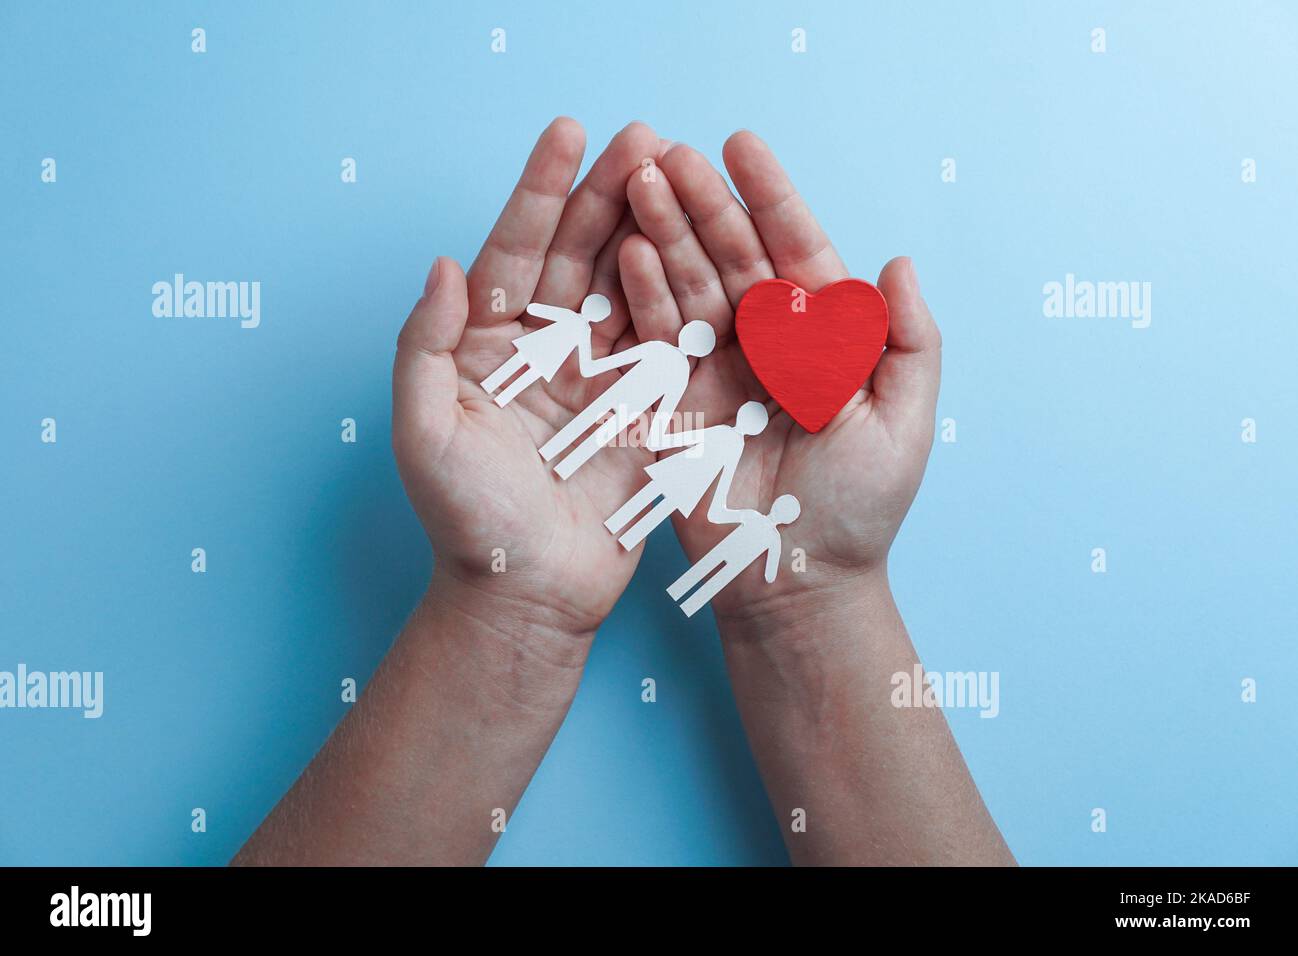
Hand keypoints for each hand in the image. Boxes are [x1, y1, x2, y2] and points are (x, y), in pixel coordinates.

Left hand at [393, 118, 661, 642]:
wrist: (527, 597)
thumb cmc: (464, 521)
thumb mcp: (423, 431)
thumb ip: (424, 345)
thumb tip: (444, 264)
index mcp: (488, 344)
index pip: (515, 252)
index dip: (540, 192)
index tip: (568, 133)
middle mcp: (545, 350)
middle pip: (581, 257)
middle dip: (611, 195)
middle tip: (645, 137)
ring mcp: (601, 378)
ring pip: (631, 289)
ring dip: (655, 232)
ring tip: (682, 174)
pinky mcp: (647, 412)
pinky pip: (671, 346)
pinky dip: (688, 300)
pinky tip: (706, 252)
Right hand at [619, 131, 940, 622]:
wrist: (797, 583)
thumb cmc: (860, 508)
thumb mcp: (903, 424)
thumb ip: (909, 342)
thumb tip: (898, 262)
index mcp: (820, 337)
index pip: (794, 252)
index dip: (770, 199)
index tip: (741, 146)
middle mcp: (764, 342)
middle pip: (731, 256)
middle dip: (701, 202)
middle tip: (668, 150)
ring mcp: (714, 368)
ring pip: (687, 285)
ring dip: (662, 232)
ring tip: (639, 180)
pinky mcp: (672, 401)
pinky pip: (652, 339)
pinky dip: (638, 295)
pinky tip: (623, 250)